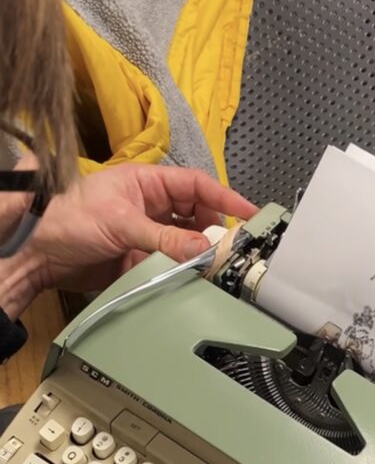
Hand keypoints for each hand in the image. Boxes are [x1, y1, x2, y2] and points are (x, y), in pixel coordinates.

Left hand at [0, 163, 256, 318]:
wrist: (36, 251)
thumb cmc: (67, 217)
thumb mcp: (121, 222)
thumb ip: (165, 237)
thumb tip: (202, 247)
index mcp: (147, 183)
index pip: (196, 186)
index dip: (224, 198)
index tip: (249, 214)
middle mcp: (149, 207)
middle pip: (195, 217)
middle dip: (214, 232)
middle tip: (230, 250)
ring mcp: (144, 234)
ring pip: (183, 244)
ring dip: (196, 255)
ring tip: (210, 268)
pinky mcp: (137, 259)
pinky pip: (167, 265)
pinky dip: (178, 273)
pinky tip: (186, 279)